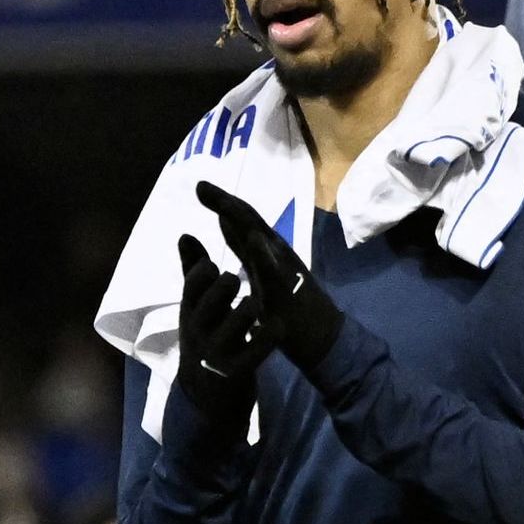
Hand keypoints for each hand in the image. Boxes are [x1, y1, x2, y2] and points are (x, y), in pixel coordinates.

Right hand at [158, 236, 264, 484]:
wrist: (206, 405)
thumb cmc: (207, 346)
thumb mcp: (196, 312)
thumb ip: (192, 274)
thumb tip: (184, 234)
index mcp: (189, 314)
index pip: (194, 280)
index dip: (208, 268)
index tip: (216, 268)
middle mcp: (199, 332)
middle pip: (218, 291)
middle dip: (232, 282)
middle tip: (237, 284)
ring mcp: (217, 353)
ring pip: (242, 314)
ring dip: (253, 307)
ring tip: (255, 309)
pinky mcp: (236, 373)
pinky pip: (259, 346)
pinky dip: (270, 333)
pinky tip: (277, 327)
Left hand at [194, 183, 342, 367]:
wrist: (323, 337)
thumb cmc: (291, 306)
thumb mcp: (260, 271)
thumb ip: (243, 246)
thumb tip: (223, 220)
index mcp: (266, 251)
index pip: (242, 221)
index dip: (222, 203)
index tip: (200, 187)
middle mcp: (276, 253)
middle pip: (250, 223)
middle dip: (226, 203)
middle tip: (201, 186)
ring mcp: (284, 269)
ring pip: (262, 240)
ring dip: (243, 222)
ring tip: (223, 204)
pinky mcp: (289, 290)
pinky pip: (275, 271)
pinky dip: (265, 254)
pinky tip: (254, 239)